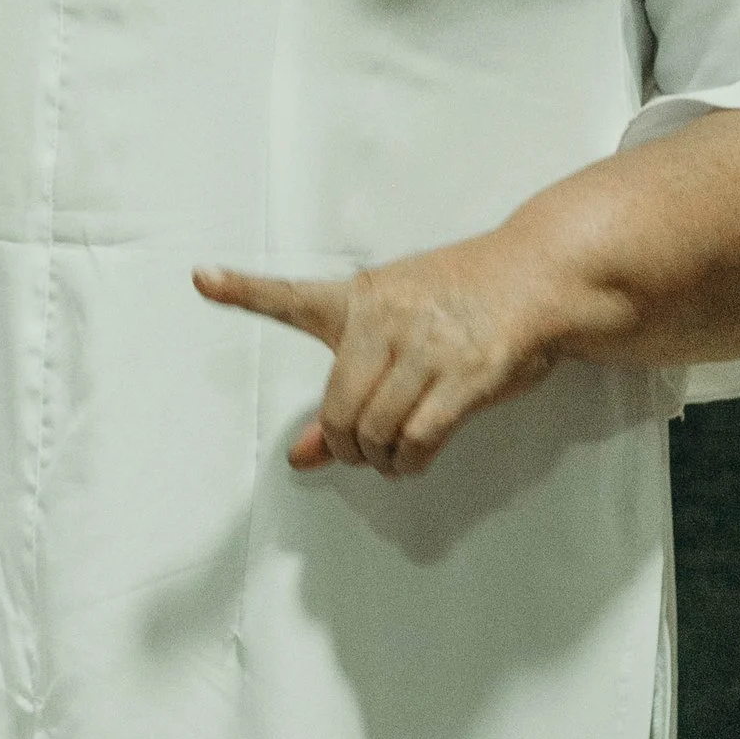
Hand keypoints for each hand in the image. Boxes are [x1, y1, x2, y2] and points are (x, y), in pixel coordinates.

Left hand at [196, 238, 562, 477]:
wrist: (536, 276)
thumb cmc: (462, 301)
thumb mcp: (398, 329)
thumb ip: (347, 393)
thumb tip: (303, 458)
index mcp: (361, 298)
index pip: (292, 295)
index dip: (242, 289)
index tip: (202, 278)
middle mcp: (387, 318)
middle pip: (338, 409)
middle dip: (344, 445)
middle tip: (358, 452)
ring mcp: (429, 346)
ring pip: (376, 429)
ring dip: (378, 459)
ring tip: (389, 456)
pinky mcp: (469, 374)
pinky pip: (419, 438)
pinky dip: (408, 462)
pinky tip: (411, 460)